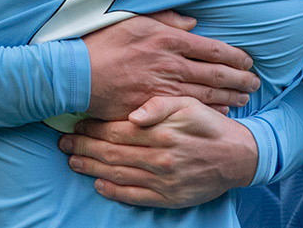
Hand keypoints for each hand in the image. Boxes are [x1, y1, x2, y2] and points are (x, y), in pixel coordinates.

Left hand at [59, 95, 258, 207]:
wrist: (238, 156)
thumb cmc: (210, 125)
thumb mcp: (189, 104)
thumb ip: (160, 105)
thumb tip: (134, 113)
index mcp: (161, 132)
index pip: (117, 130)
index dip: (93, 128)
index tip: (77, 124)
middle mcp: (160, 157)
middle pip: (111, 153)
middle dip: (84, 147)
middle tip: (64, 142)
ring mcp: (163, 180)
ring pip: (118, 175)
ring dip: (91, 168)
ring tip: (72, 161)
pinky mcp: (168, 197)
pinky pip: (134, 196)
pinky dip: (113, 191)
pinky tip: (98, 184)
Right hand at [83, 10, 256, 118]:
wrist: (78, 73)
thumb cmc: (104, 43)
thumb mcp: (134, 18)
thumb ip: (167, 18)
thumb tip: (193, 23)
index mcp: (169, 39)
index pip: (212, 49)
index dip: (235, 57)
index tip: (248, 61)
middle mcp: (171, 64)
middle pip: (216, 74)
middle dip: (240, 79)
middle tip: (255, 83)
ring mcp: (164, 88)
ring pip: (207, 94)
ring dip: (230, 96)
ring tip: (245, 98)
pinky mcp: (156, 107)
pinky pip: (190, 111)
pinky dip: (210, 112)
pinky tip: (221, 112)